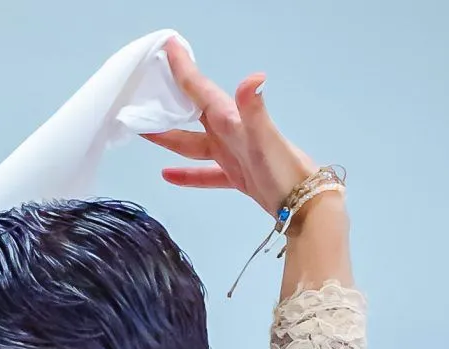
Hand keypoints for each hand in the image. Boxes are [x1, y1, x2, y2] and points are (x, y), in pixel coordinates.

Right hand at [144, 37, 317, 215]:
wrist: (304, 204)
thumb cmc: (282, 168)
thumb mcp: (264, 137)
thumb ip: (254, 109)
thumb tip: (254, 77)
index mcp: (230, 118)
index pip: (201, 90)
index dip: (184, 69)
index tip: (168, 45)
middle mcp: (229, 131)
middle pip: (193, 111)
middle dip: (171, 99)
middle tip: (145, 88)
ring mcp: (232, 154)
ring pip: (194, 142)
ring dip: (170, 136)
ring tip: (144, 130)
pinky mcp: (236, 175)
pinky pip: (205, 173)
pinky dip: (187, 174)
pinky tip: (167, 174)